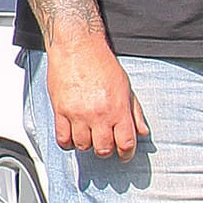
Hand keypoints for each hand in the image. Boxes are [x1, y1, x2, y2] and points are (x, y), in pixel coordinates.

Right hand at [49, 37, 148, 156]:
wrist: (78, 48)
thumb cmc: (101, 63)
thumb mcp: (126, 87)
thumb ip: (135, 112)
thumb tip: (142, 131)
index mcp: (118, 109)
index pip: (126, 143)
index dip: (127, 154)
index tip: (124, 155)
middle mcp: (98, 115)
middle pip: (103, 149)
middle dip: (107, 151)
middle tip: (106, 145)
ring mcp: (78, 115)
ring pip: (83, 146)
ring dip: (87, 145)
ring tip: (89, 136)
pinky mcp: (61, 111)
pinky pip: (63, 138)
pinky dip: (68, 142)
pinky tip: (72, 136)